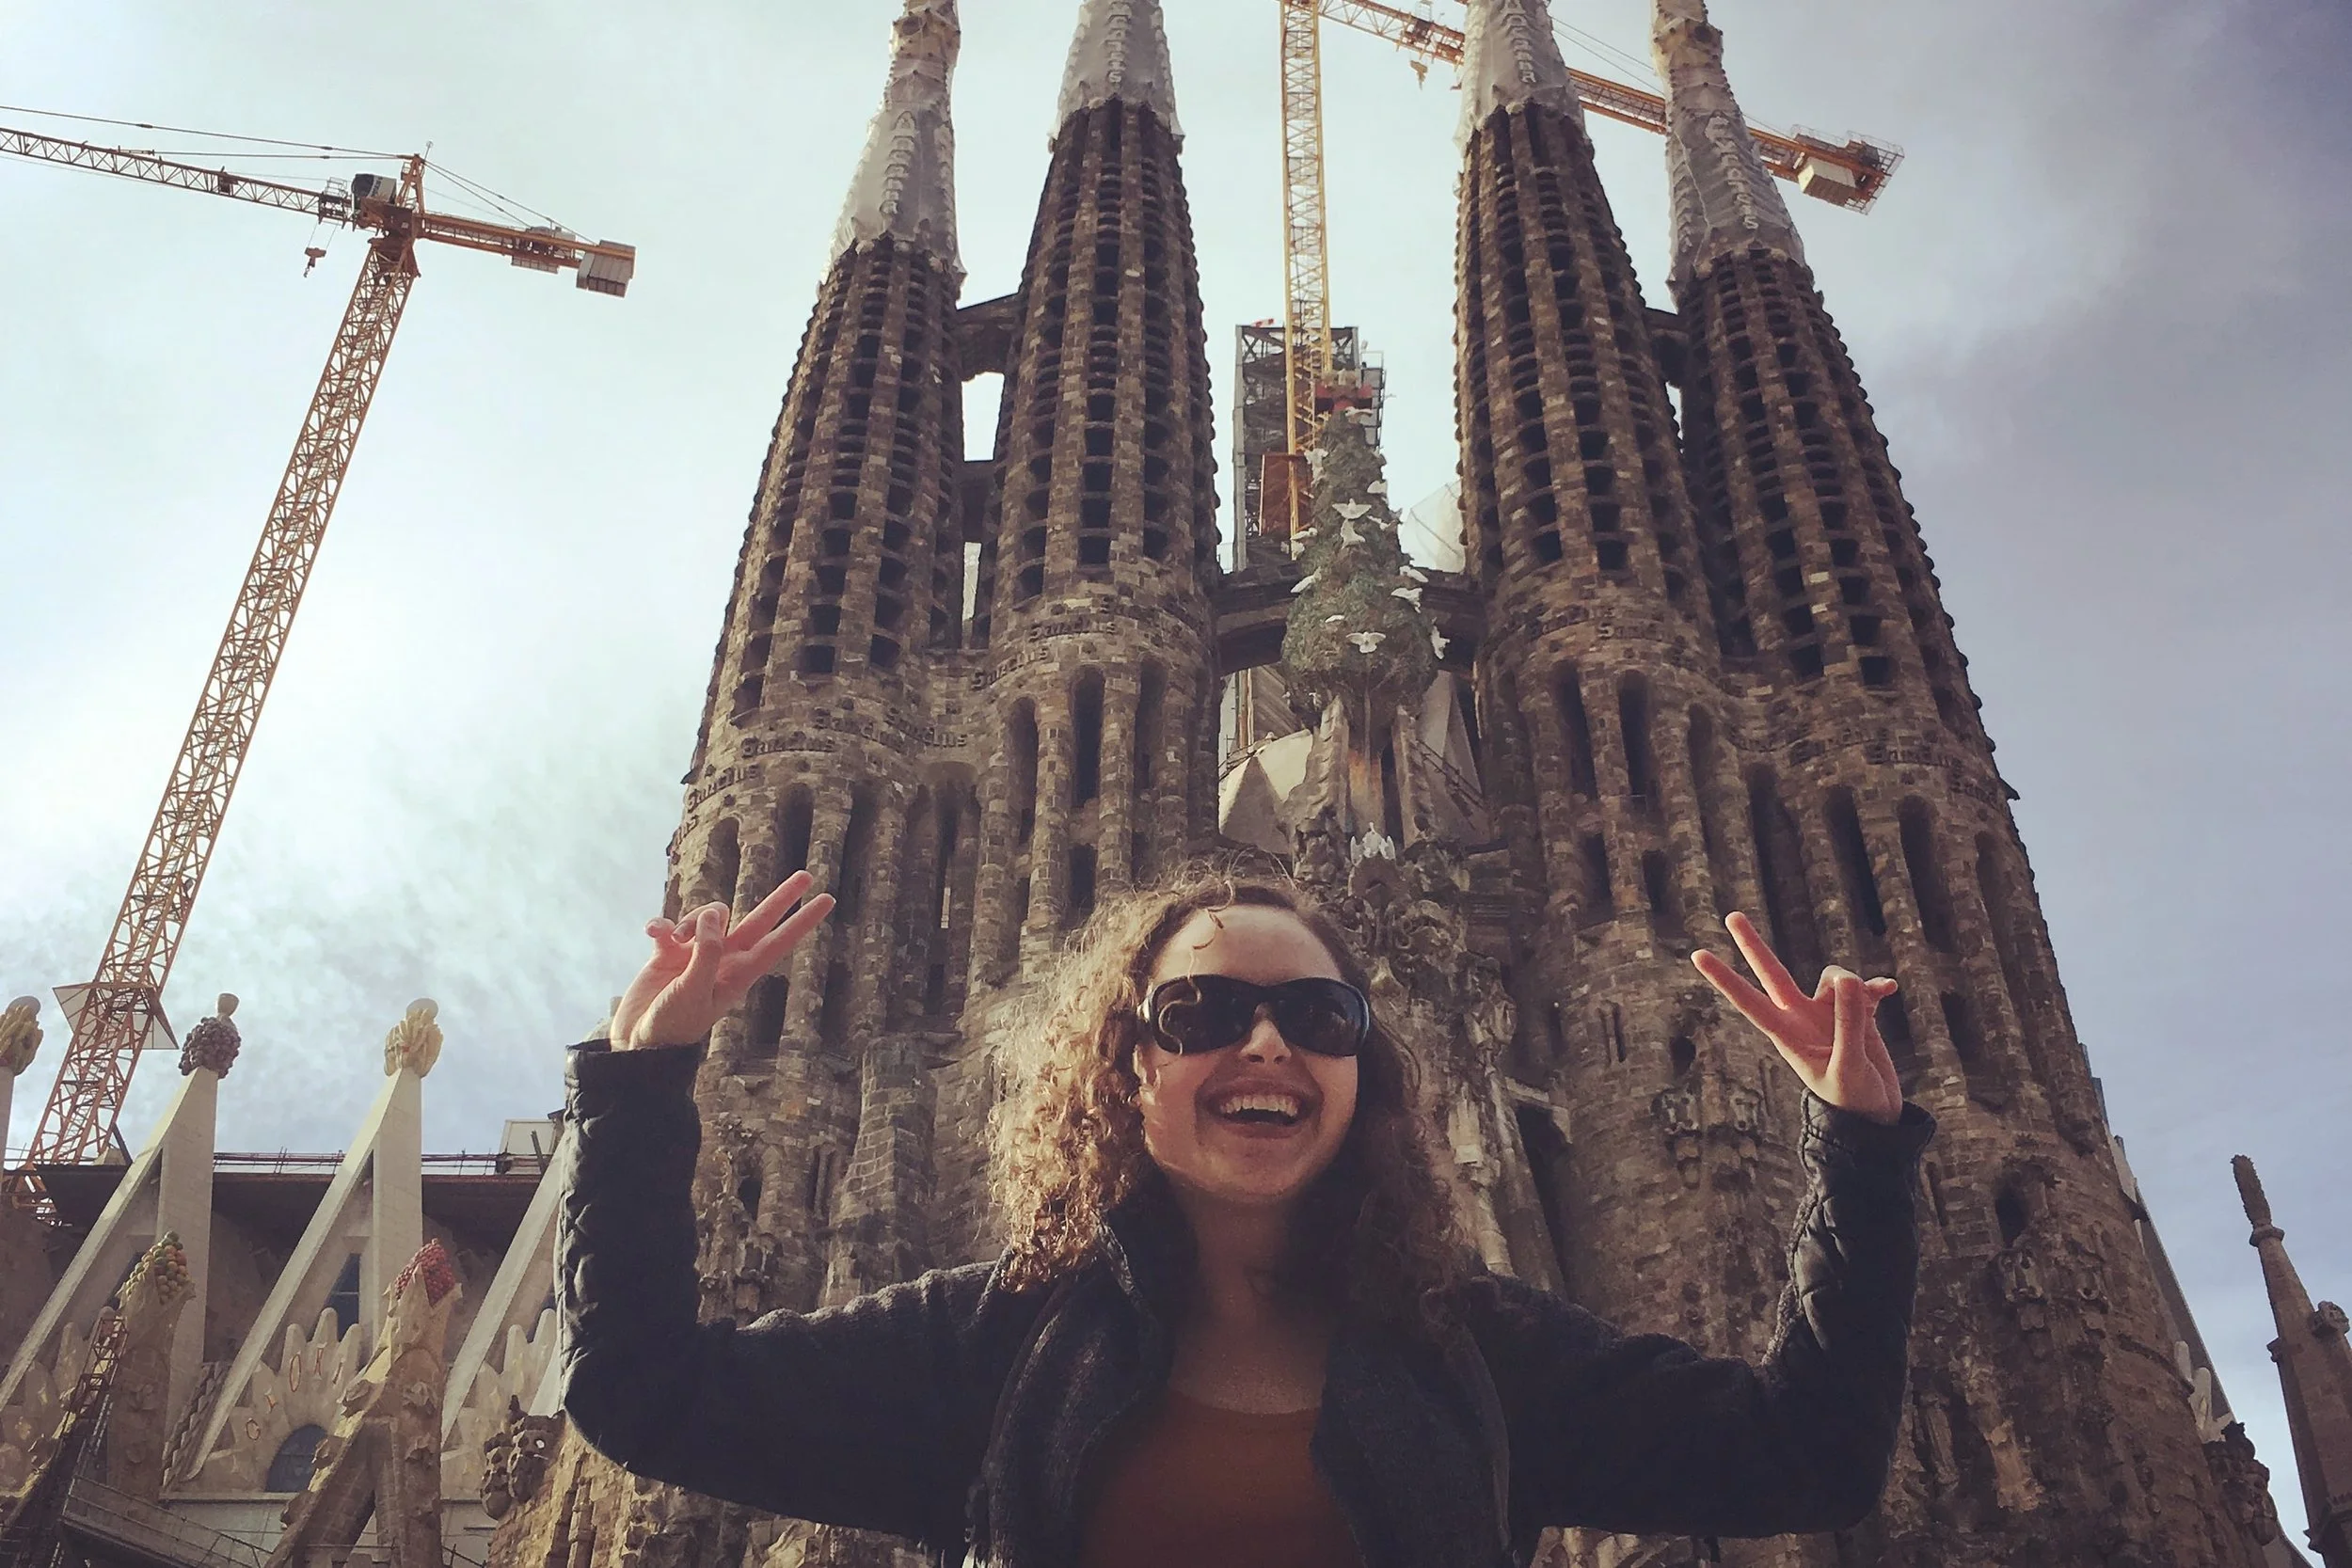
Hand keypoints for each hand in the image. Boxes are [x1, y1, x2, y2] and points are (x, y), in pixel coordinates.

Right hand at [610, 870, 834, 1048]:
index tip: (827, 901)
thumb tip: (714, 916)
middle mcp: (723, 959)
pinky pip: (671, 924)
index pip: (778, 942)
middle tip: (806, 876)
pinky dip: (661, 925)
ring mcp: (697, 953)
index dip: (801, 921)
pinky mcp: (670, 951)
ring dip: (692, 919)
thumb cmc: (671, 1024)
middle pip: (759, 921)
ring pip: (710, 915)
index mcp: (739, 974)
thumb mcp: (694, 991)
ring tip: (675, 940)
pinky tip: (652, 933)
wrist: (638, 1041)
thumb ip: (707, 952)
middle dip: (782, 899)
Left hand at [1692, 911, 1904, 1125]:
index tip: (1698, 955)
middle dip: (1753, 946)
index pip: (1750, 1001)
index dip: (1725, 979)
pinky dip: (1875, 988)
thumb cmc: (1854, 1101)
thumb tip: (1845, 979)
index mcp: (1788, 1036)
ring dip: (1853, 983)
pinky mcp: (1855, 1015)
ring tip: (1872, 1000)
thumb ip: (1848, 1024)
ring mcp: (1827, 1015)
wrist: (1876, 1119)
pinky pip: (1863, 989)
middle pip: (1773, 974)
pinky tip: (1889, 989)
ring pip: (1832, 977)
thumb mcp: (1849, 1067)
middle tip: (1731, 915)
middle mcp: (1802, 1019)